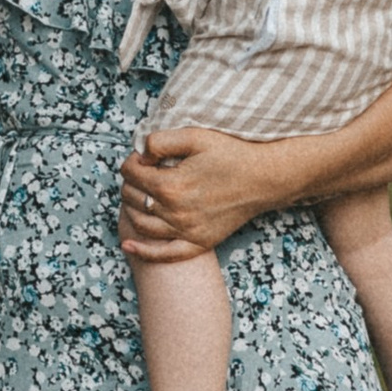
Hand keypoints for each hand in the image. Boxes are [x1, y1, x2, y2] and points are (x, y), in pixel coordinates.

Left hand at [120, 121, 276, 257]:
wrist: (264, 179)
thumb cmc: (230, 154)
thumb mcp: (194, 136)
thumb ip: (159, 141)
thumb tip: (140, 157)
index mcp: (170, 185)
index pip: (131, 173)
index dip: (132, 161)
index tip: (143, 157)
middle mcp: (174, 212)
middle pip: (132, 198)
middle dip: (131, 182)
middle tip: (143, 172)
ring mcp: (186, 231)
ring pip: (140, 224)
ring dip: (132, 207)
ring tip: (141, 194)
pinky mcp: (198, 243)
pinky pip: (164, 254)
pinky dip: (142, 251)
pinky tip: (127, 245)